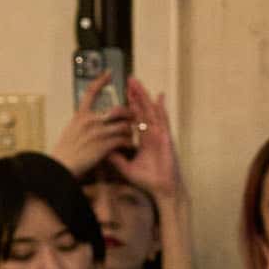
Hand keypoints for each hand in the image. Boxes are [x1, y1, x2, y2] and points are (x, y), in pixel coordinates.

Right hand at [53, 72, 137, 175]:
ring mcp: (98, 132)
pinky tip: (128, 146)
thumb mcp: (70, 130)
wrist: (61, 165)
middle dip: (129, 114)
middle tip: (133, 118)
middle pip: (118, 110)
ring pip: (124, 126)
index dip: (101, 80)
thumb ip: (82, 122)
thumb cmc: (65, 151)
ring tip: (129, 136)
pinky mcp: (104, 145)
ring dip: (130, 131)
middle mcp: (90, 120)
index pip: (91, 92)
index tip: (109, 73)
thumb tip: (89, 119)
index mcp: (81, 115)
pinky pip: (124, 140)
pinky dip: (128, 143)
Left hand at [119, 79, 183, 203]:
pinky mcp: (166, 138)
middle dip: (136, 95)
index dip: (130, 105)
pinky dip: (161, 109)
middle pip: (143, 110)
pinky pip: (163, 121)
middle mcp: (152, 134)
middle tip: (129, 80)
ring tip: (137, 83)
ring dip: (144, 97)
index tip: (123, 93)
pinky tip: (158, 97)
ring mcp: (160, 134)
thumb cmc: (148, 180)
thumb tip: (103, 148)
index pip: (136, 118)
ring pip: (151, 111)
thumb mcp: (126, 168)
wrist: (162, 189)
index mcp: (144, 139)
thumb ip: (116, 158)